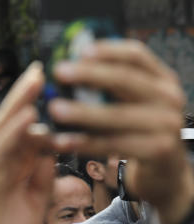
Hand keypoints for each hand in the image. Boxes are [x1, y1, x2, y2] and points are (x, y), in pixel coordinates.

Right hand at [0, 63, 54, 223]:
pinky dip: (10, 135)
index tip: (44, 84)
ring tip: (34, 81)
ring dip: (16, 106)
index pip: (14, 133)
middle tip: (38, 69)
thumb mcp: (29, 204)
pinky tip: (25, 118)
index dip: (27, 107)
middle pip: (3, 125)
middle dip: (21, 97)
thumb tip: (53, 147)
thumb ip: (40, 177)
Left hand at [47, 39, 193, 223]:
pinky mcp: (159, 150)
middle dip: (89, 74)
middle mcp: (169, 98)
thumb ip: (108, 87)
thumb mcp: (132, 104)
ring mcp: (167, 124)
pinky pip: (114, 144)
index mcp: (162, 80)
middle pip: (126, 79)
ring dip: (82, 112)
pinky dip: (85, 143)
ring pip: (118, 115)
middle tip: (58, 72)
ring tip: (54, 109)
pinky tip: (62, 142)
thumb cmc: (139, 134)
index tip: (79, 49)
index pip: (137, 55)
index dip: (108, 50)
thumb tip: (68, 67)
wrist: (165, 174)